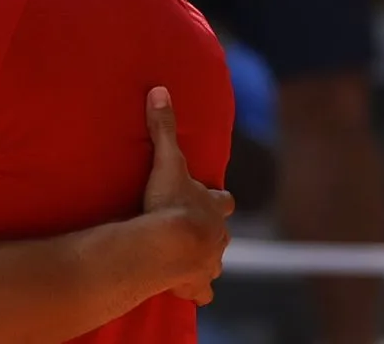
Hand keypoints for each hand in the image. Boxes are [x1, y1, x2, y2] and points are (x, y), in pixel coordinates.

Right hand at [141, 87, 233, 305]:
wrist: (171, 245)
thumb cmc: (172, 203)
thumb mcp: (166, 161)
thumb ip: (163, 127)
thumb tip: (160, 89)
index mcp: (215, 207)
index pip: (223, 200)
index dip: (216, 198)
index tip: (209, 197)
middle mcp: (219, 235)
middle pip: (221, 232)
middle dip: (210, 230)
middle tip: (191, 227)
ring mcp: (211, 263)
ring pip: (215, 262)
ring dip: (204, 259)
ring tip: (186, 258)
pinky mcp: (198, 285)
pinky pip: (202, 293)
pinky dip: (196, 291)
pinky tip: (186, 290)